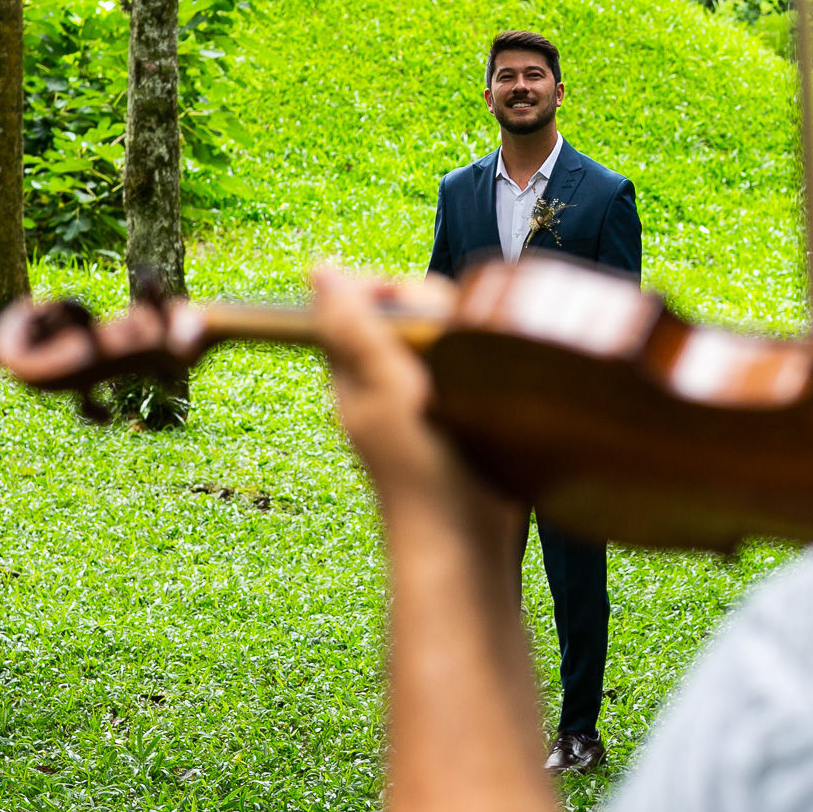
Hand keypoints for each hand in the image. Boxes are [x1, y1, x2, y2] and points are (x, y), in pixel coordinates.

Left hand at [310, 268, 516, 545]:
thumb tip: (318, 268)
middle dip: (435, 312)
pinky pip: (468, 366)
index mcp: (355, 369)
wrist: (464, 543)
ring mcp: (422, 398)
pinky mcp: (457, 414)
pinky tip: (494, 381)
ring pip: (444, 337)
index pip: (364, 297)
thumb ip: (354, 329)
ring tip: (474, 368)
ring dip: (463, 337)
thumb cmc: (418, 470)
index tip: (421, 310)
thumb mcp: (383, 390)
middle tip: (451, 347)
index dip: (392, 288)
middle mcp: (385, 379)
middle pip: (409, 312)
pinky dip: (482, 362)